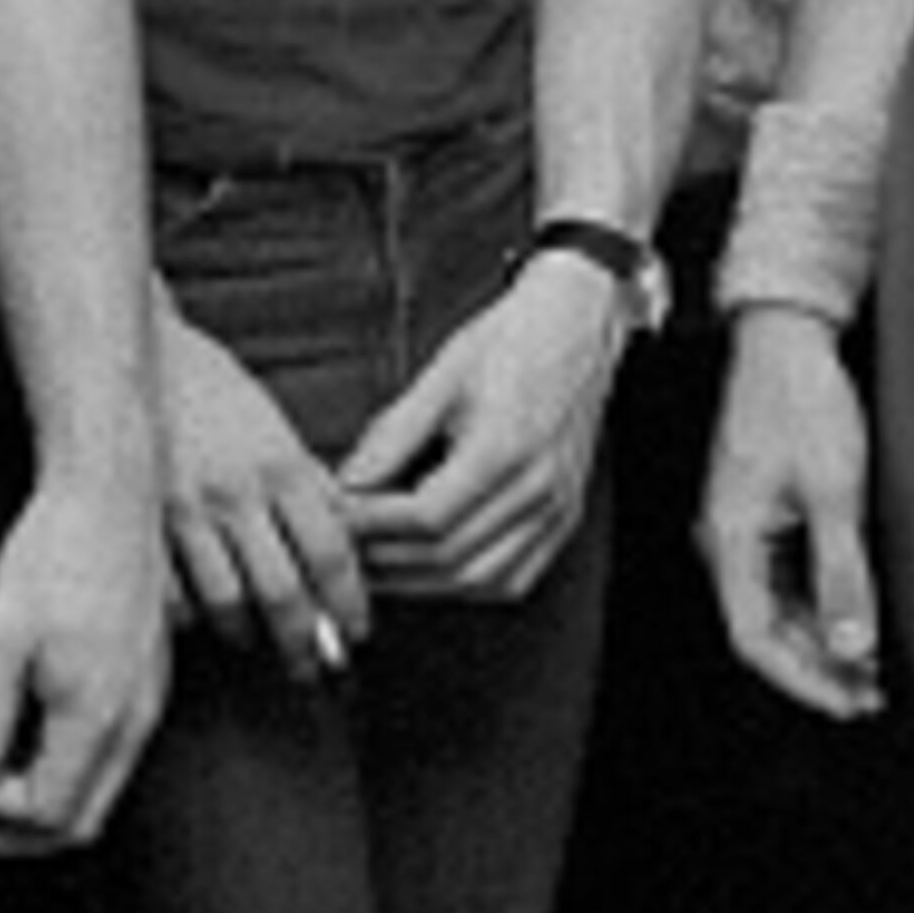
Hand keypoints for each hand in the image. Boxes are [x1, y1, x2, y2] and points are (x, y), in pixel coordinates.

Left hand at [0, 451, 168, 853]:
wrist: (112, 491)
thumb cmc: (56, 549)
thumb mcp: (2, 630)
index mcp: (97, 712)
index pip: (49, 815)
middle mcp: (134, 719)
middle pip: (81, 822)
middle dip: (17, 830)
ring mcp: (147, 702)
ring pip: (99, 793)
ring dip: (42, 800)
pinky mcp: (148, 682)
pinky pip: (111, 756)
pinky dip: (66, 768)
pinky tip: (26, 737)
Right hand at [151, 302, 370, 685]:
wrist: (138, 357)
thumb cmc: (212, 390)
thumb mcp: (277, 427)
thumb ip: (309, 485)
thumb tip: (343, 542)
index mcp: (284, 466)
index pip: (332, 554)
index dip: (350, 605)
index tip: (355, 633)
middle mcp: (239, 492)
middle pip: (284, 592)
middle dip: (305, 642)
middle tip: (313, 667)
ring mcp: (188, 510)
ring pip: (228, 602)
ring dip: (249, 636)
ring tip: (258, 645)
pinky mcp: (144, 522)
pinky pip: (173, 593)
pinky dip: (191, 618)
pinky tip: (202, 620)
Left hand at [337, 263, 622, 602]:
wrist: (576, 327)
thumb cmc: (512, 341)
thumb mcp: (441, 376)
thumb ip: (392, 436)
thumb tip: (348, 483)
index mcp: (505, 447)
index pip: (425, 517)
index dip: (372, 525)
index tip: (337, 517)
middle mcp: (539, 488)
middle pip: (449, 557)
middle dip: (386, 562)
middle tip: (344, 548)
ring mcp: (557, 509)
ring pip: (480, 580)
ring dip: (421, 583)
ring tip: (377, 565)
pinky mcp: (564, 519)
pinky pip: (514, 579)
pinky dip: (465, 585)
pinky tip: (431, 571)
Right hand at [699, 312, 885, 719]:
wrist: (788, 338)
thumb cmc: (802, 401)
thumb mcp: (834, 492)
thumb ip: (843, 573)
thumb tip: (854, 645)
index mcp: (730, 540)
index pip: (754, 639)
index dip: (802, 681)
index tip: (849, 703)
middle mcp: (727, 542)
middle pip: (763, 631)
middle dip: (816, 669)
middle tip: (871, 695)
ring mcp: (742, 529)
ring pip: (775, 609)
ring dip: (819, 641)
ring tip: (871, 667)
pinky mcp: (762, 514)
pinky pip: (784, 580)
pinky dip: (818, 606)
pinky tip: (854, 616)